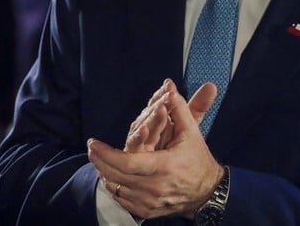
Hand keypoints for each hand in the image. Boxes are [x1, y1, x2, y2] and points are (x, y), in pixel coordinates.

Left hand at [88, 84, 222, 219]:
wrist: (208, 191)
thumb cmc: (197, 159)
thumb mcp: (191, 133)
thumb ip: (179, 110)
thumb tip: (170, 89)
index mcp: (165, 166)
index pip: (128, 162)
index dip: (107, 154)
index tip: (94, 143)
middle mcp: (155, 187)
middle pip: (117, 176)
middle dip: (100, 161)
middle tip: (91, 149)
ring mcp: (150, 202)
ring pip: (117, 189)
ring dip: (105, 173)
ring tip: (98, 160)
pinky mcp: (148, 211)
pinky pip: (123, 201)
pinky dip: (114, 188)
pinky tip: (110, 176)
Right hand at [125, 79, 216, 152]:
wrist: (177, 178)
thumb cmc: (181, 151)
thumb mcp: (190, 127)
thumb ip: (198, 107)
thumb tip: (212, 85)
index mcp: (158, 119)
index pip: (158, 103)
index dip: (163, 94)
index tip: (170, 85)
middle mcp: (146, 129)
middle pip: (148, 114)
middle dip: (157, 104)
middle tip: (167, 96)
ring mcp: (138, 143)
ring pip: (141, 127)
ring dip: (150, 118)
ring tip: (160, 108)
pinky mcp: (134, 156)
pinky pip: (135, 146)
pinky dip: (138, 137)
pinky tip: (144, 130)